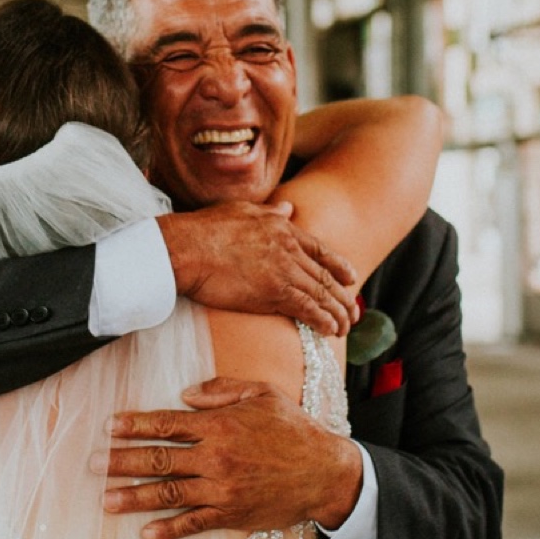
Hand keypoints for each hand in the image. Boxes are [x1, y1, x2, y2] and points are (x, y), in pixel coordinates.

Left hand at [101, 378, 364, 538]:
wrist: (325, 472)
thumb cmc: (294, 429)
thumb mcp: (262, 393)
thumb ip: (221, 390)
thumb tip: (185, 394)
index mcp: (219, 426)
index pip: (166, 424)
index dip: (134, 425)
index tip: (108, 428)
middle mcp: (215, 458)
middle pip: (158, 459)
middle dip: (121, 461)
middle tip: (92, 464)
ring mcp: (222, 489)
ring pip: (169, 493)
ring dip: (134, 498)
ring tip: (105, 501)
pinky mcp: (232, 514)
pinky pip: (194, 523)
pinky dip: (169, 530)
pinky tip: (146, 534)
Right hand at [158, 203, 356, 336]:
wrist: (186, 249)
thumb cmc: (204, 229)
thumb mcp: (242, 210)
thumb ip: (269, 213)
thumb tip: (288, 208)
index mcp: (283, 229)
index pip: (320, 250)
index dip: (339, 266)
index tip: (351, 278)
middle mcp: (290, 249)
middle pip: (326, 276)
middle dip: (343, 297)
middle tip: (353, 313)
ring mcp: (284, 271)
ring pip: (321, 295)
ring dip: (337, 313)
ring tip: (344, 327)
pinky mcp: (274, 293)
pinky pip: (308, 309)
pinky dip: (322, 320)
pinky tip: (330, 330)